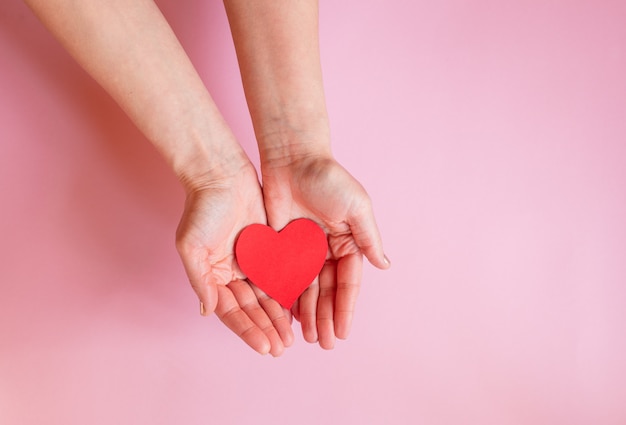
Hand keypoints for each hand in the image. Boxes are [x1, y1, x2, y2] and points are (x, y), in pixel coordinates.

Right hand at [176, 162, 293, 355]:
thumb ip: (200, 279)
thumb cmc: (201, 208)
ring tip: (291, 338)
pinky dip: (288, 294)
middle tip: (282, 348)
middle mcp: (232, 274)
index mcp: (213, 276)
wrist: (222, 174)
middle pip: (251, 309)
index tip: (264, 347)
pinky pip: (280, 276)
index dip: (247, 330)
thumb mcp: (192, 246)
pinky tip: (299, 310)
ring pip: (267, 297)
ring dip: (277, 318)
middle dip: (265, 329)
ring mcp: (251, 262)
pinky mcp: (268, 249)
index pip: (231, 312)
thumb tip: (206, 311)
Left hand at [261, 154, 389, 348]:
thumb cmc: (329, 178)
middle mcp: (326, 250)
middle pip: (326, 291)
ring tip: (306, 337)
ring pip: (305, 290)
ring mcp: (303, 250)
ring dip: (307, 314)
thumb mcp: (356, 206)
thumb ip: (368, 238)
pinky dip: (286, 298)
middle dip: (326, 317)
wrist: (292, 158)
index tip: (342, 333)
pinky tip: (286, 318)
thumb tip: (385, 266)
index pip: (348, 282)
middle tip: (322, 343)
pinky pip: (284, 277)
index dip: (345, 308)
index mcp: (347, 243)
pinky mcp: (281, 247)